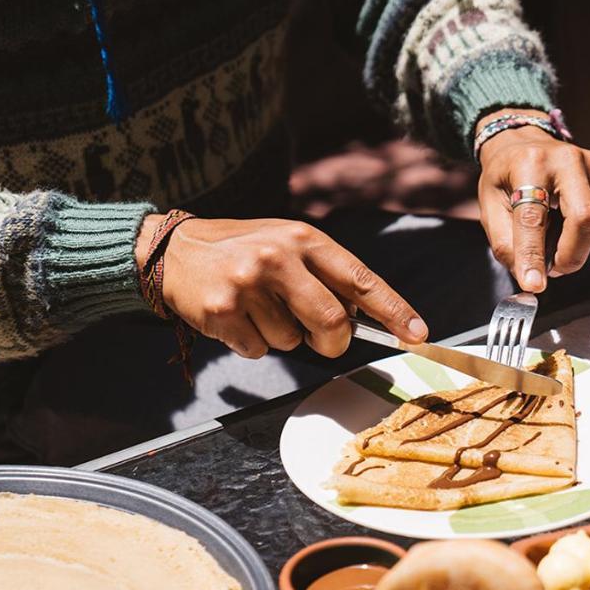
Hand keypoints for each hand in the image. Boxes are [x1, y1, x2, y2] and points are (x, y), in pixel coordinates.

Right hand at [135, 217, 427, 358]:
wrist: (172, 250)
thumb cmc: (241, 251)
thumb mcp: (286, 245)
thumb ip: (324, 276)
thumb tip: (363, 319)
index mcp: (303, 238)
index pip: (360, 279)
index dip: (393, 310)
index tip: (417, 334)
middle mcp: (278, 257)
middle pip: (333, 323)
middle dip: (332, 341)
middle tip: (319, 338)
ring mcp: (249, 284)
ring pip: (293, 341)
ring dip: (282, 336)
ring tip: (257, 309)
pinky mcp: (224, 311)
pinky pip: (259, 350)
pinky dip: (252, 343)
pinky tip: (236, 318)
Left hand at [477, 110, 589, 292]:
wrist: (524, 144)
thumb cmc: (506, 179)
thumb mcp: (490, 208)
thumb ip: (506, 245)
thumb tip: (531, 280)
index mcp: (529, 163)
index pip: (533, 217)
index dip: (533, 255)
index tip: (534, 284)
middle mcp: (566, 158)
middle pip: (583, 219)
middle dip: (569, 256)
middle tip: (552, 269)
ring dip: (575, 246)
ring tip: (553, 235)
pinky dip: (588, 233)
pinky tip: (568, 221)